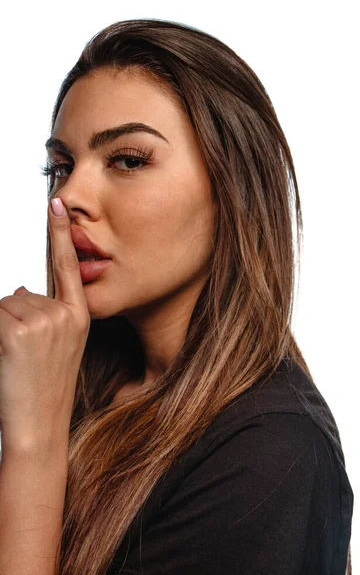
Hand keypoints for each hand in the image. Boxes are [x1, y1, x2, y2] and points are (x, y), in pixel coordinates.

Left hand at [0, 198, 89, 451]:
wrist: (40, 429)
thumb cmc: (46, 392)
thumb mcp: (57, 349)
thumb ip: (43, 315)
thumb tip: (19, 290)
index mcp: (78, 318)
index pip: (67, 266)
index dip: (60, 233)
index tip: (55, 205)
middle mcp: (64, 316)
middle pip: (19, 293)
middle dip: (10, 317)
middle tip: (18, 355)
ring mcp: (43, 322)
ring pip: (3, 304)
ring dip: (0, 327)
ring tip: (14, 361)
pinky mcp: (16, 332)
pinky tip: (5, 358)